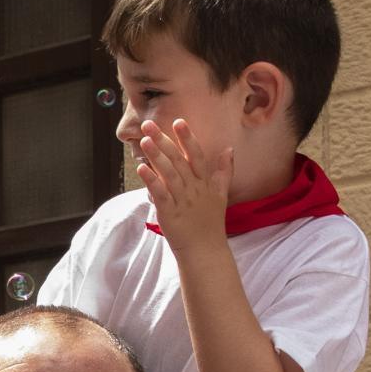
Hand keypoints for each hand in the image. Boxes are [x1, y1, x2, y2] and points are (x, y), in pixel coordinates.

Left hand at [135, 117, 234, 255]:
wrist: (205, 250)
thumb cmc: (210, 223)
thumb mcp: (220, 194)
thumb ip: (223, 171)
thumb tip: (229, 149)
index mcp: (205, 182)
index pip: (196, 155)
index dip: (187, 138)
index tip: (178, 121)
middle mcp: (194, 188)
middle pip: (178, 160)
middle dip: (163, 141)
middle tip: (148, 124)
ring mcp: (182, 200)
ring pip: (169, 174)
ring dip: (156, 156)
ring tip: (144, 140)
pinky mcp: (170, 213)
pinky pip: (160, 194)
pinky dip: (151, 181)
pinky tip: (141, 168)